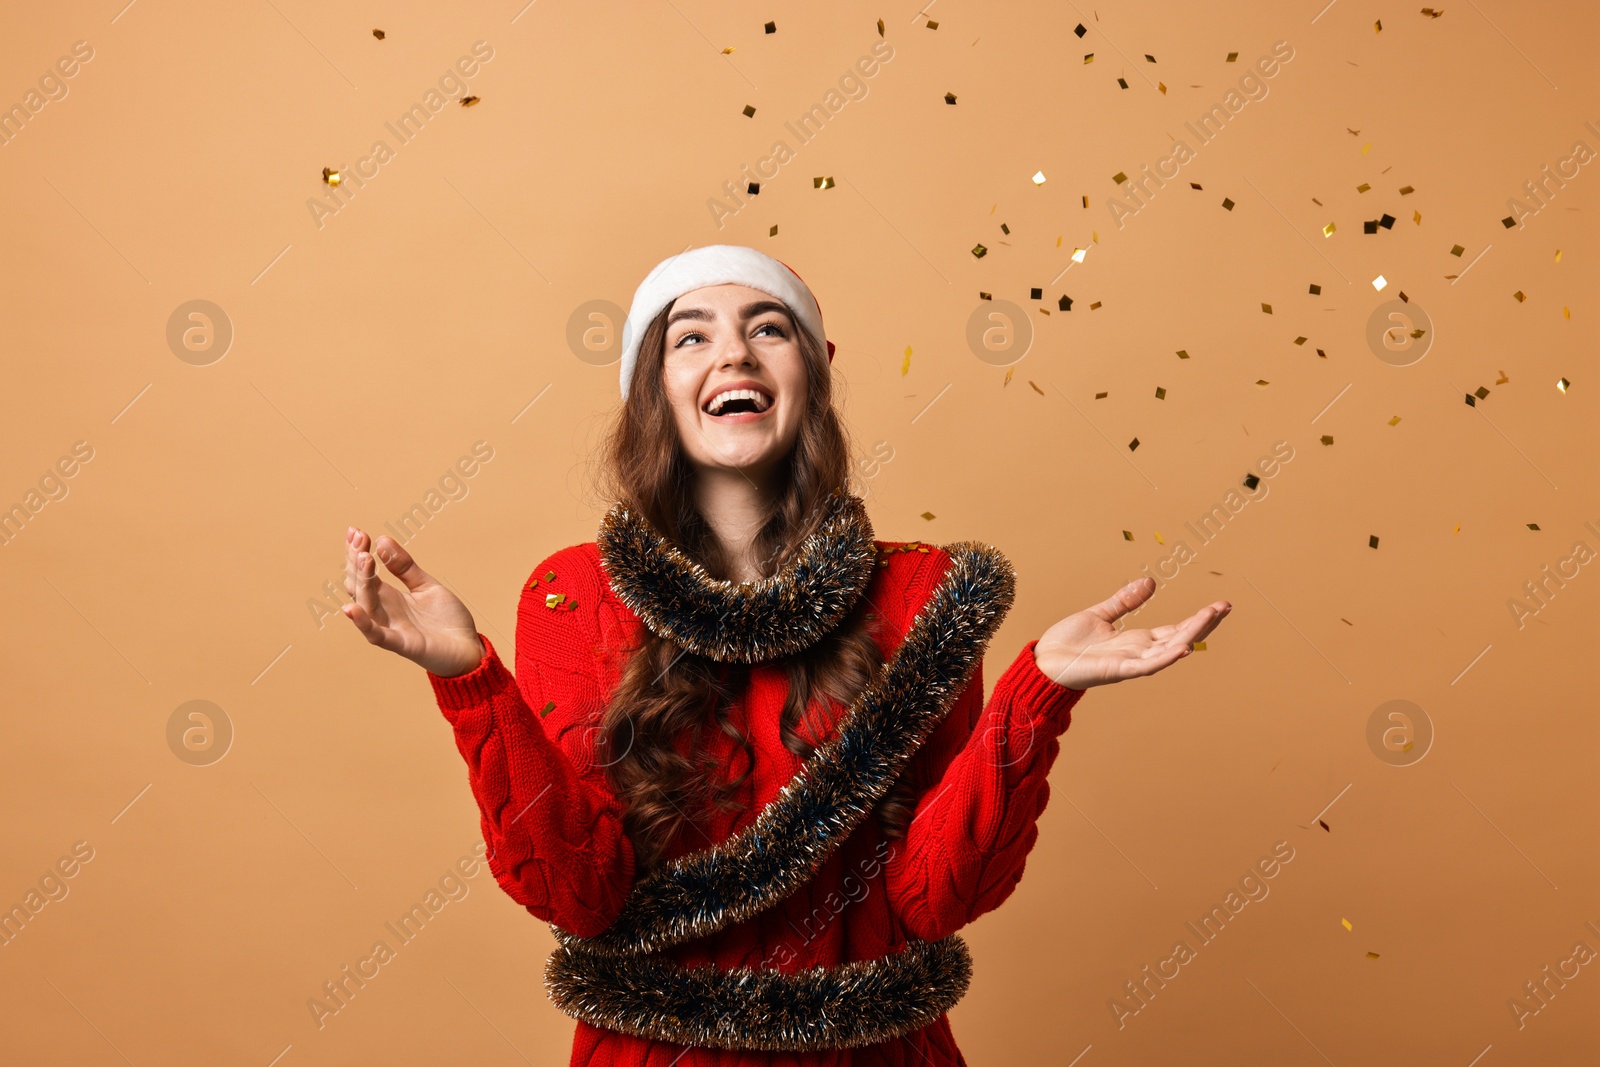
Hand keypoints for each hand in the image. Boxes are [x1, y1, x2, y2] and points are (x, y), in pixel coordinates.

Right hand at [341, 525, 484, 676]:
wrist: (468, 649)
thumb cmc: (446, 620)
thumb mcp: (426, 586)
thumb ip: (405, 567)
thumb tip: (383, 540)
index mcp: (388, 597)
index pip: (364, 573)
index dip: (357, 552)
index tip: (354, 530)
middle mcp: (384, 611)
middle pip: (360, 585)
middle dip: (356, 561)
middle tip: (359, 537)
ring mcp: (391, 627)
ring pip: (366, 604)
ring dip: (362, 582)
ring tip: (363, 557)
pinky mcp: (402, 644)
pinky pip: (376, 635)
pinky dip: (363, 623)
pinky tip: (350, 608)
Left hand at [1033, 578, 1230, 690]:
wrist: (1043, 661)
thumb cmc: (1068, 643)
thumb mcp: (1100, 614)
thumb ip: (1125, 601)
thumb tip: (1150, 582)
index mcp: (1137, 640)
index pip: (1175, 629)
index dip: (1197, 619)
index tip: (1220, 605)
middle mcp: (1139, 653)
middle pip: (1179, 638)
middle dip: (1203, 624)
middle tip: (1225, 607)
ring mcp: (1130, 663)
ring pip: (1168, 649)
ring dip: (1191, 635)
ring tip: (1211, 618)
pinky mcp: (1118, 671)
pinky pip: (1147, 666)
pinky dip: (1166, 658)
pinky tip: (1184, 648)